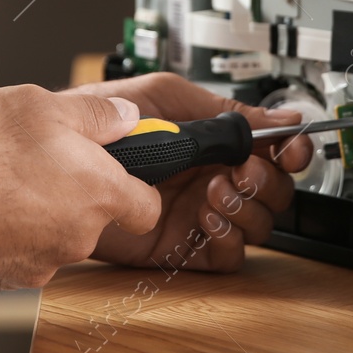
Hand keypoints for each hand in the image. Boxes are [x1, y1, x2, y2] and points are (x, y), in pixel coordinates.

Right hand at [0, 85, 161, 289]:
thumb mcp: (36, 103)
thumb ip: (95, 114)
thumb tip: (127, 117)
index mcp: (95, 192)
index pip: (147, 206)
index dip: (135, 183)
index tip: (115, 165)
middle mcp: (75, 237)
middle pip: (95, 216)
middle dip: (74, 189)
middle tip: (37, 155)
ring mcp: (39, 265)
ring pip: (55, 232)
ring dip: (38, 207)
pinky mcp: (3, 280)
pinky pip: (19, 250)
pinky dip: (7, 230)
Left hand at [62, 72, 314, 272]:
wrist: (61, 158)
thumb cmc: (104, 121)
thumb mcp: (166, 97)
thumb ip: (222, 110)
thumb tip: (277, 117)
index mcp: (214, 141)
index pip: (271, 150)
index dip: (291, 151)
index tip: (291, 148)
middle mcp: (212, 177)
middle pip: (274, 190)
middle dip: (268, 180)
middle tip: (243, 169)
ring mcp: (199, 213)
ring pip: (258, 225)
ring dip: (247, 208)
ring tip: (215, 190)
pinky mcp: (181, 246)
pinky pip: (229, 255)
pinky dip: (230, 239)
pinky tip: (207, 217)